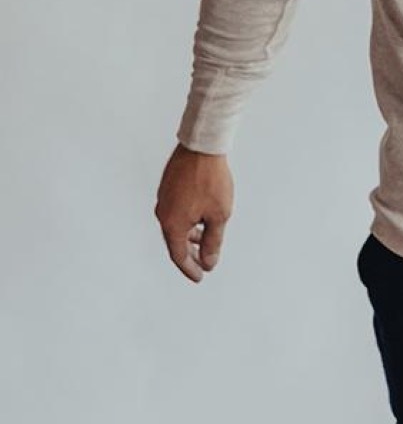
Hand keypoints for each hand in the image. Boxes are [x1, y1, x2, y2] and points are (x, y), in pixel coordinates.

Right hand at [154, 142, 234, 281]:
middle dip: (190, 254)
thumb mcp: (219, 215)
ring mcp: (164, 200)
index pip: (179, 255)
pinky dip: (187, 221)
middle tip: (203, 263)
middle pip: (175, 242)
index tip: (200, 277)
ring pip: (176, 226)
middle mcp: (163, 214)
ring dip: (189, 236)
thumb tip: (209, 262)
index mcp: (172, 224)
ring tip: (205, 240)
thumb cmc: (211, 179)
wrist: (202, 146)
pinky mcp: (168, 188)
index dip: (190, 268)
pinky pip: (176, 212)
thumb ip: (213, 241)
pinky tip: (200, 218)